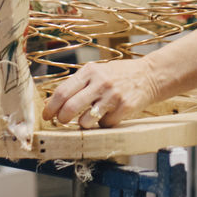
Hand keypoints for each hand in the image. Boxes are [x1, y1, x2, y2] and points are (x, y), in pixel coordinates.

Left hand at [42, 58, 160, 128]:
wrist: (149, 75)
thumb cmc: (118, 75)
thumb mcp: (96, 73)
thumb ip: (75, 85)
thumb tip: (50, 102)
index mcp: (90, 71)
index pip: (63, 91)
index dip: (51, 107)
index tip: (47, 116)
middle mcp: (101, 82)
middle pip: (71, 107)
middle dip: (62, 119)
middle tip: (62, 121)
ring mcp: (113, 95)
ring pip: (86, 121)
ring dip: (83, 124)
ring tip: (88, 118)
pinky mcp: (125, 107)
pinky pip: (105, 125)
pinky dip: (103, 124)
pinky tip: (108, 115)